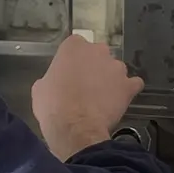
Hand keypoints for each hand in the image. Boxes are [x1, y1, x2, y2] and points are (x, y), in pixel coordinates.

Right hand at [32, 33, 143, 159]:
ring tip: (102, 97)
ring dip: (110, 79)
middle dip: (94, 67)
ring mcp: (116, 67)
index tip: (70, 73)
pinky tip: (120, 99)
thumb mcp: (40, 88)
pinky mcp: (129, 85)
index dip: (73, 60)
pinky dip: (128, 90)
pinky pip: (133, 84)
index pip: (75, 45)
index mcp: (74, 46)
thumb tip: (56, 83)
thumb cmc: (52, 106)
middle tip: (85, 85)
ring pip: (115, 69)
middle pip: (98, 54)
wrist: (74, 127)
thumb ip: (52, 77)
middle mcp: (98, 51)